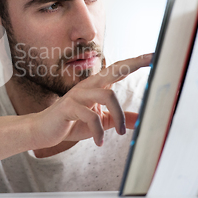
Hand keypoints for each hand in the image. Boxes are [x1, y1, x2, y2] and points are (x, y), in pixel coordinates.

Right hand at [30, 54, 151, 148]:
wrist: (43, 130)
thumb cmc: (72, 123)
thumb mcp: (100, 122)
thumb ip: (118, 119)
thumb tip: (140, 121)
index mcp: (96, 86)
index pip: (118, 70)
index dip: (135, 62)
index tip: (153, 55)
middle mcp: (88, 86)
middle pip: (113, 69)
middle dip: (133, 64)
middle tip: (152, 59)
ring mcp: (77, 95)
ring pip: (107, 95)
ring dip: (119, 116)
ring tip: (120, 132)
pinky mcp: (68, 107)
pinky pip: (90, 117)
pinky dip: (98, 132)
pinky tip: (100, 142)